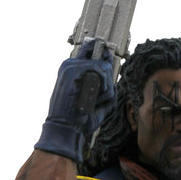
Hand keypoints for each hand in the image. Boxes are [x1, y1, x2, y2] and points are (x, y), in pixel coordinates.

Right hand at [35, 42, 116, 164]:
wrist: (67, 128)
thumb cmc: (80, 119)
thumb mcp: (97, 103)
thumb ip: (106, 89)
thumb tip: (113, 80)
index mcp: (73, 72)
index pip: (89, 51)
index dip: (103, 54)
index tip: (109, 59)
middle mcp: (70, 66)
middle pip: (101, 60)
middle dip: (108, 80)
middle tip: (103, 97)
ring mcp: (70, 66)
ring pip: (102, 66)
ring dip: (106, 86)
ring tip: (97, 100)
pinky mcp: (72, 70)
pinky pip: (98, 69)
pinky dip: (104, 84)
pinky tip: (98, 96)